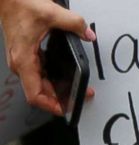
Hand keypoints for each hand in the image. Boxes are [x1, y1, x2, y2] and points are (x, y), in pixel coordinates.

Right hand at [1, 0, 93, 116]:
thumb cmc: (19, 4)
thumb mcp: (51, 13)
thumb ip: (74, 24)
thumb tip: (88, 35)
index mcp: (24, 60)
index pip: (35, 95)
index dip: (51, 106)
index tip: (66, 109)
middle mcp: (20, 63)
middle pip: (40, 92)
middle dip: (60, 98)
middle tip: (81, 96)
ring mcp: (22, 59)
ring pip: (40, 83)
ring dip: (57, 88)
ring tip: (76, 88)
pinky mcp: (25, 53)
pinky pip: (39, 72)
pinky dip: (52, 77)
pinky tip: (65, 75)